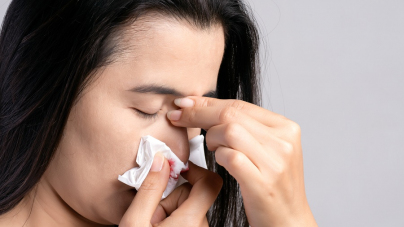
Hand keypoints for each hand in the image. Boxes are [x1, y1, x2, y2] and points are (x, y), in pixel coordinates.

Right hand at [119, 153, 221, 226]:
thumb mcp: (134, 222)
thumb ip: (149, 189)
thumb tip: (160, 160)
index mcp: (190, 221)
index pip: (210, 182)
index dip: (194, 169)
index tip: (176, 169)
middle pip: (194, 194)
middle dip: (171, 197)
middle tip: (150, 213)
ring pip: (188, 207)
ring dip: (168, 210)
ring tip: (150, 223)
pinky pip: (185, 219)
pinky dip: (171, 219)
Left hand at [167, 97, 317, 226]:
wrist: (289, 221)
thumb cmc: (272, 185)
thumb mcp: (267, 150)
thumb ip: (246, 128)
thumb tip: (206, 107)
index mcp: (286, 128)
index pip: (240, 105)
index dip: (207, 103)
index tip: (185, 103)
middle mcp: (284, 141)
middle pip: (231, 114)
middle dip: (198, 113)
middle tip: (177, 116)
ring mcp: (275, 161)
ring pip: (229, 131)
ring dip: (211, 138)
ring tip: (212, 148)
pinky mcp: (263, 182)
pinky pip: (230, 156)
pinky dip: (218, 156)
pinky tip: (220, 161)